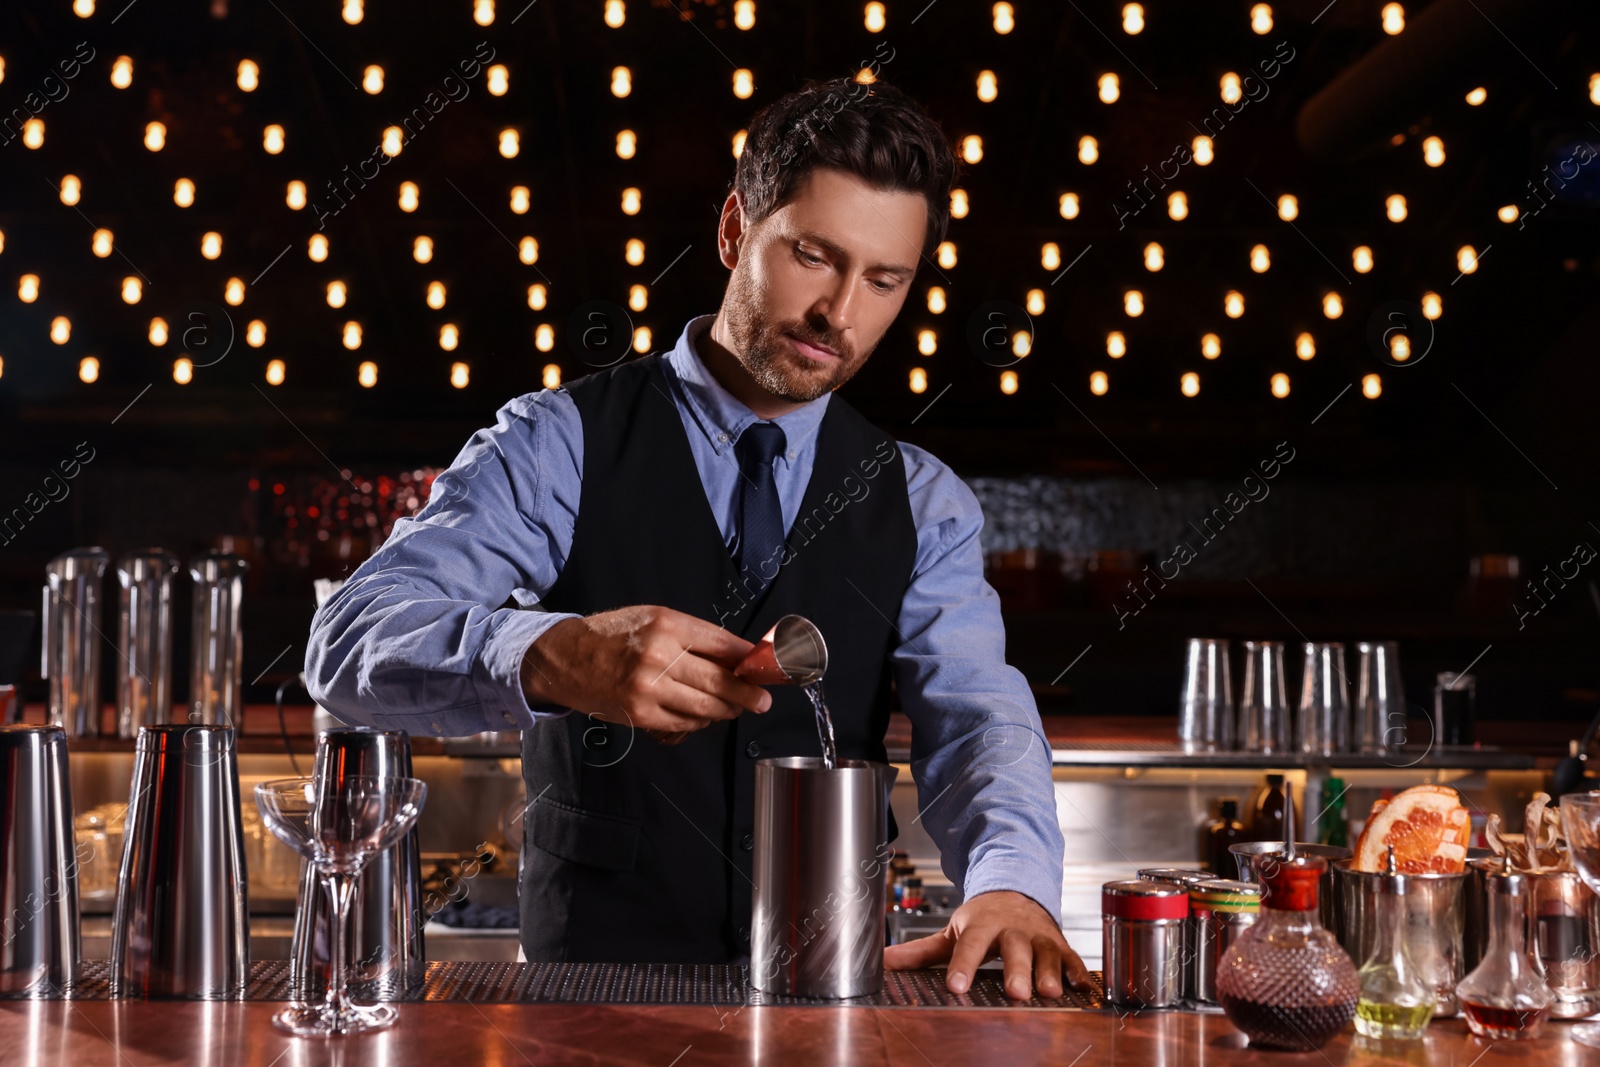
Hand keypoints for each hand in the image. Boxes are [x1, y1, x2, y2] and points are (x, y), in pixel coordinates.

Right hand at [520, 605, 772, 736]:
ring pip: (705, 707)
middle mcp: (659, 655)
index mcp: (667, 624)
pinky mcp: (640, 714)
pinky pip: (683, 723)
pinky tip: (703, 715)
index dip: (748, 660)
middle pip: (719, 681)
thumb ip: (693, 636)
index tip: (764, 669)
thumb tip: (736, 658)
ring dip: (726, 710)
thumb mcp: (654, 619)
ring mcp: (649, 688)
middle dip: (747, 694)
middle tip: (762, 700)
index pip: (722, 644)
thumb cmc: (613, 636)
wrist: (566, 658)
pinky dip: (699, 722)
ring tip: (735, 708)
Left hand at [883, 890, 1090, 999]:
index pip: (969, 946)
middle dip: (1017, 970)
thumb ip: (920, 951)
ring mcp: (1038, 935)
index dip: (963, 966)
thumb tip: (883, 962)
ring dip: (1049, 972)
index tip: (955, 987)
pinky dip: (1078, 971)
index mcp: (981, 925)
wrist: (1017, 891)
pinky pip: (1071, 957)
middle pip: (1014, 950)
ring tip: (1050, 993)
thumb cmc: (982, 919)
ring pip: (1045, 953)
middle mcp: (1011, 929)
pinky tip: (1083, 988)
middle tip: (1016, 993)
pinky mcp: (1059, 943)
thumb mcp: (952, 931)